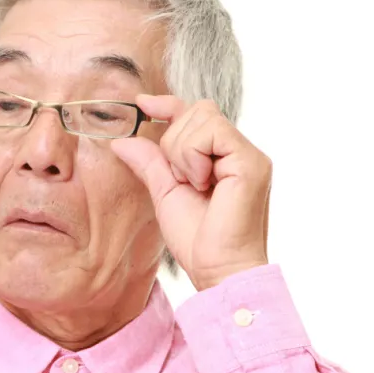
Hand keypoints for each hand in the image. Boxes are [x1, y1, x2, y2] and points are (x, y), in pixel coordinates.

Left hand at [111, 95, 270, 290]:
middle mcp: (239, 151)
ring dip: (182, 151)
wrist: (217, 269)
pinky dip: (194, 156)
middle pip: (197, 111)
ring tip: (193, 184)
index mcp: (222, 157)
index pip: (196, 114)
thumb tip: (122, 140)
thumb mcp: (165, 193)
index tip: (142, 102)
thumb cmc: (197, 238)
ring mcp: (248, 155)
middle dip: (173, 141)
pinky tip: (201, 183)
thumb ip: (149, 163)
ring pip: (203, 118)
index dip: (169, 104)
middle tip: (180, 179)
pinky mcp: (251, 162)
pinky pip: (212, 133)